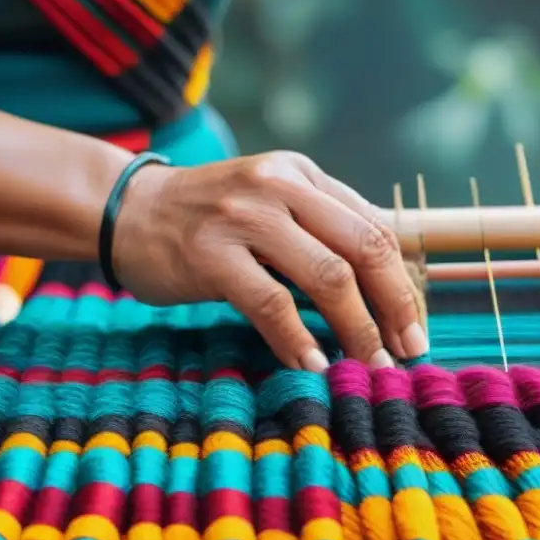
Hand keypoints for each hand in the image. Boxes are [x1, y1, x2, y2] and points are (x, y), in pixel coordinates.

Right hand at [112, 151, 427, 371]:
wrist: (126, 209)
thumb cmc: (206, 217)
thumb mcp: (268, 202)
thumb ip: (318, 227)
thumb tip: (382, 286)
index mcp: (301, 174)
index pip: (374, 227)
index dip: (402, 282)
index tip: (412, 327)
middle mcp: (279, 186)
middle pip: (363, 248)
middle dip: (395, 306)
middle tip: (407, 351)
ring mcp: (243, 217)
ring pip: (327, 276)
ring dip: (357, 329)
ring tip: (369, 365)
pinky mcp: (210, 254)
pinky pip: (271, 303)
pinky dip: (298, 340)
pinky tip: (312, 364)